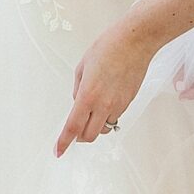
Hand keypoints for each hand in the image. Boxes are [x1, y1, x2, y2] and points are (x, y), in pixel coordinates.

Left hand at [56, 12, 157, 157]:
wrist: (135, 42)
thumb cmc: (107, 48)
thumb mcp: (82, 67)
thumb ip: (78, 89)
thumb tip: (78, 103)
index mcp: (87, 95)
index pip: (73, 127)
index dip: (64, 142)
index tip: (58, 151)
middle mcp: (103, 104)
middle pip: (89, 136)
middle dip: (80, 137)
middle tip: (74, 131)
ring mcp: (118, 105)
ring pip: (104, 128)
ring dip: (95, 126)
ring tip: (92, 111)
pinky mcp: (129, 102)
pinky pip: (115, 117)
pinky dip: (107, 116)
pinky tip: (106, 100)